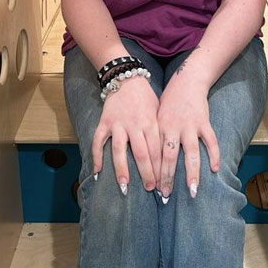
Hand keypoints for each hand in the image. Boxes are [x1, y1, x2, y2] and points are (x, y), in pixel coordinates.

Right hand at [91, 75, 161, 194]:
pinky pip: (98, 141)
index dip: (161, 168)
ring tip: (125, 187)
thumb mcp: (159, 111)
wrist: (127, 78)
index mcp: (151, 122)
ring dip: (122, 170)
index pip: (157, 150)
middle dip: (147, 173)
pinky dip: (97, 156)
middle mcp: (135, 124)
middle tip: (151, 189)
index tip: (164, 184)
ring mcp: (118, 124)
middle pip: (142, 153)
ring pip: (120, 150)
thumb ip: (161, 131)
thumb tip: (170, 154)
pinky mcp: (104, 122)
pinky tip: (97, 172)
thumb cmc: (146, 98)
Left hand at [156, 75, 219, 198]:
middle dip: (167, 178)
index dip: (153, 172)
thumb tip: (147, 158)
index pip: (154, 154)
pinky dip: (214, 155)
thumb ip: (155, 135)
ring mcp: (190, 126)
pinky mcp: (204, 122)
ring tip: (193, 190)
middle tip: (166, 195)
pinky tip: (215, 169)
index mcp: (159, 127)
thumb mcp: (156, 115)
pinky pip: (211, 141)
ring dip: (192, 173)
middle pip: (169, 157)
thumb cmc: (169, 101)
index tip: (152, 189)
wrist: (187, 80)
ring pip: (191, 153)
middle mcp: (173, 128)